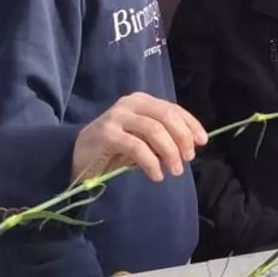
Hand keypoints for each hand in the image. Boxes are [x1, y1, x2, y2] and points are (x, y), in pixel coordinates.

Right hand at [71, 93, 207, 183]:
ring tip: (175, 171)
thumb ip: (162, 137)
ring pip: (154, 130)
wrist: (76, 155)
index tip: (202, 142)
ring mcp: (117, 117)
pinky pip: (137, 147)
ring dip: (169, 152)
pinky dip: (151, 162)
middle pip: (166, 117)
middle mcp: (130, 104)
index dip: (190, 124)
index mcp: (141, 101)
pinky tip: (157, 175)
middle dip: (182, 138)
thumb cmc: (114, 148)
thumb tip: (190, 145)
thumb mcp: (142, 139)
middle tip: (188, 159)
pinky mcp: (107, 134)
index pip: (172, 109)